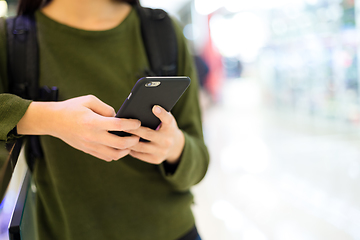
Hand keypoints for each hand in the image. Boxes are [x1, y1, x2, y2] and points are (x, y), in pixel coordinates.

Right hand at [17, 95, 140, 161]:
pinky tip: (120, 148)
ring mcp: (90, 145)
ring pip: (114, 154)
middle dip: (133, 140)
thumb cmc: (72, 108)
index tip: (137, 122)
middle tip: (138, 136)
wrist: (53, 121)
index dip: (131, 124)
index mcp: (93, 121)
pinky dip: (116, 154)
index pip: (118, 125)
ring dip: (126, 150)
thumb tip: (118, 116)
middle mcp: (92, 136)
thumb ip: (106, 108)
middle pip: (120, 144)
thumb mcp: (89, 100)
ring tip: (131, 143)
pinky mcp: (88, 150)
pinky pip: (106, 157)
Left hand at [127, 105, 184, 164]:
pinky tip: (124, 144)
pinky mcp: (156, 159)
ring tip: (119, 136)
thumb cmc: (166, 128)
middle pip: (148, 134)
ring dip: (129, 141)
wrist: (175, 146)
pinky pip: (140, 154)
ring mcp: (162, 151)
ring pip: (141, 146)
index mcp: (170, 127)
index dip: (161, 113)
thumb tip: (142, 105)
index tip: (154, 107)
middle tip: (122, 125)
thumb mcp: (166, 120)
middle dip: (134, 130)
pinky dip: (131, 150)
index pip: (167, 119)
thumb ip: (159, 114)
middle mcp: (167, 140)